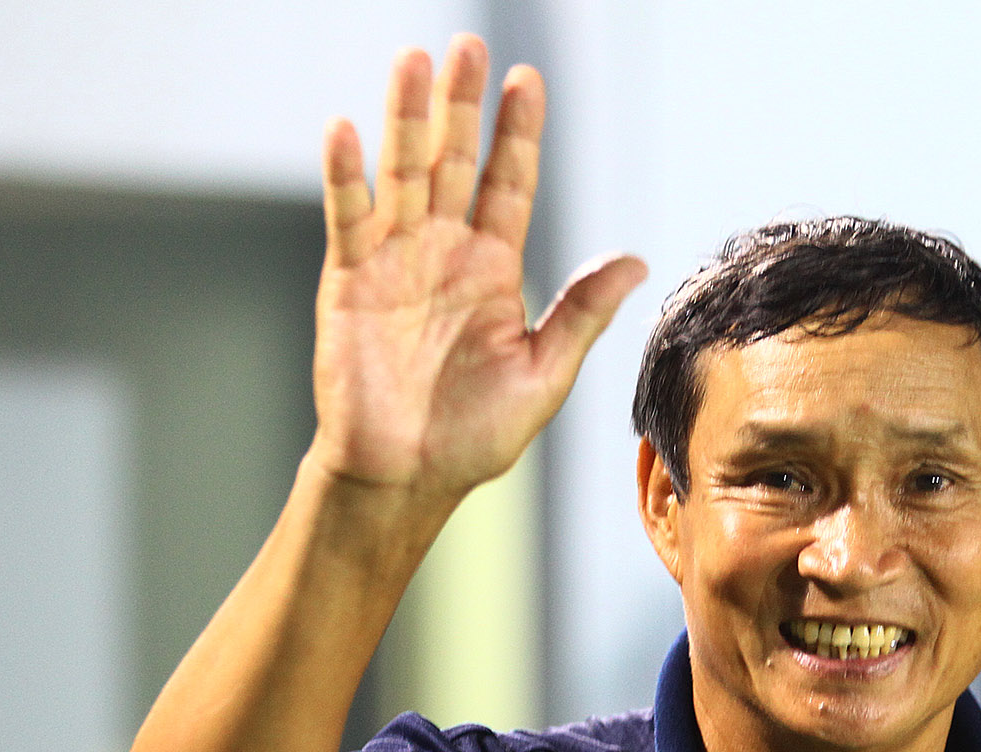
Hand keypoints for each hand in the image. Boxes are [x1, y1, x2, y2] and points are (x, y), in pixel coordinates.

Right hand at [311, 37, 646, 498]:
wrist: (407, 476)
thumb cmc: (475, 435)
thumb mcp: (543, 375)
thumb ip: (582, 312)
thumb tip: (636, 259)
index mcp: (493, 269)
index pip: (509, 184)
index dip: (518, 134)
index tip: (529, 81)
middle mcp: (444, 252)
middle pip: (454, 162)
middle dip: (462, 105)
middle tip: (468, 45)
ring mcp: (394, 261)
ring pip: (401, 174)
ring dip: (405, 118)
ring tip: (413, 61)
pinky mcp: (349, 281)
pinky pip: (348, 218)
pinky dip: (344, 175)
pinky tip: (346, 129)